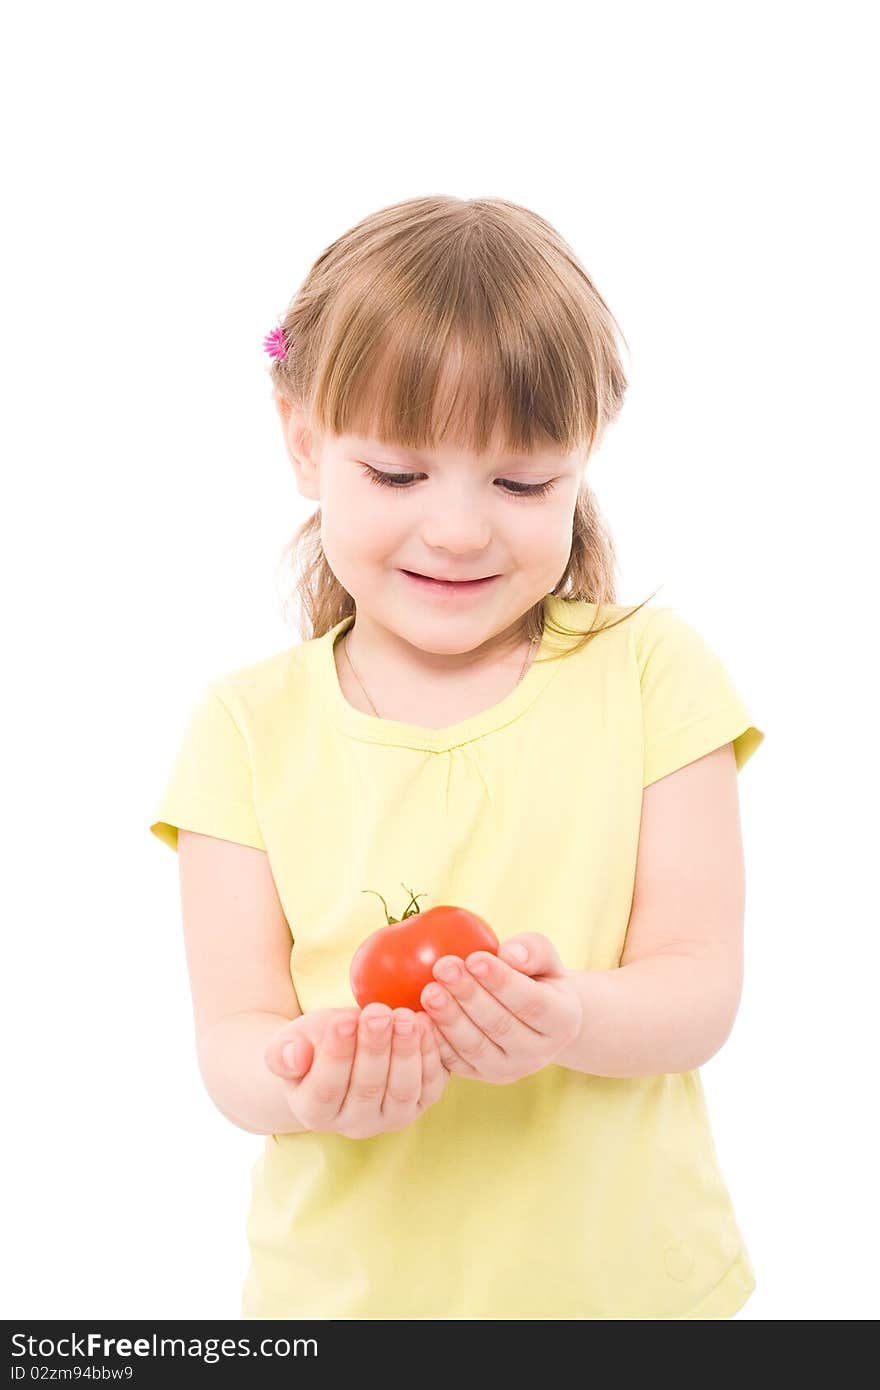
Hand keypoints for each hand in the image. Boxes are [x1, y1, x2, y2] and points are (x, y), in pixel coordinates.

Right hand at [264, 1004, 450, 1137]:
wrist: (340, 1053)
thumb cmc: (311, 1045)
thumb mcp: (288, 1043)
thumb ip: (282, 1053)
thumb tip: (293, 1057)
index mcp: (314, 1112)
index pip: (326, 1088)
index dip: (336, 1055)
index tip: (343, 1022)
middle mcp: (354, 1124)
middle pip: (367, 1088)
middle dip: (375, 1048)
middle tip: (378, 1013)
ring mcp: (390, 1117)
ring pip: (402, 1090)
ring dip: (406, 1052)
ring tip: (405, 1017)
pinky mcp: (419, 1103)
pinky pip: (430, 1084)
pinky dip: (431, 1055)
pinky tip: (425, 1024)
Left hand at [419, 931, 582, 1083]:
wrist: (531, 1016)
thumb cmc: (535, 975)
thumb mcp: (544, 958)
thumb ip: (533, 950)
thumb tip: (510, 954)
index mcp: (564, 1021)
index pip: (532, 1003)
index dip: (502, 982)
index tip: (474, 958)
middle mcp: (540, 1053)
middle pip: (501, 1026)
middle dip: (469, 996)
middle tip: (443, 968)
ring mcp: (510, 1070)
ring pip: (477, 1047)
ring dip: (450, 1019)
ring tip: (429, 991)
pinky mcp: (482, 1076)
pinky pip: (457, 1062)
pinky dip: (437, 1041)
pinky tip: (420, 1017)